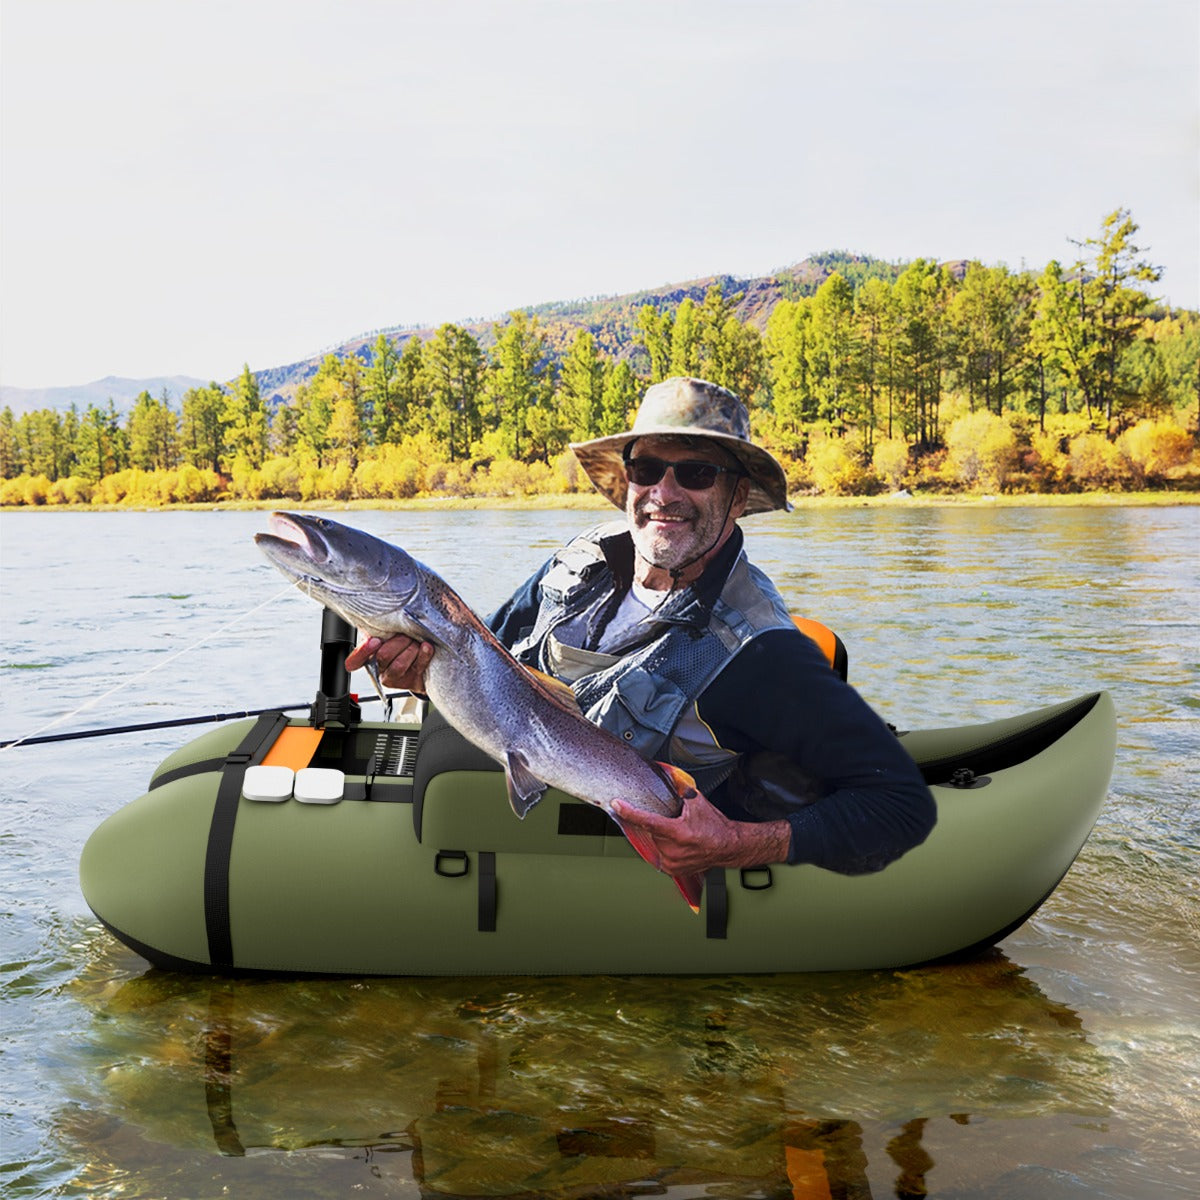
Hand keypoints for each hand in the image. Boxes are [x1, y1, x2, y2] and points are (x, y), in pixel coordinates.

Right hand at [345, 634, 433, 693]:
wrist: (428, 658)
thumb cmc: (405, 641)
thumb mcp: (390, 632)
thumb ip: (381, 629)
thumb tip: (379, 623)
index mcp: (370, 654)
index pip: (355, 660)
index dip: (363, 652)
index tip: (375, 641)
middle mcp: (380, 668)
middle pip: (383, 655)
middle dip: (399, 642)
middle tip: (407, 636)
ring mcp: (395, 677)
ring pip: (399, 665)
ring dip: (411, 649)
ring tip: (416, 643)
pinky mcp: (411, 682)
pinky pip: (417, 667)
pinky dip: (424, 654)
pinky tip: (426, 647)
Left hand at [609, 788, 790, 875]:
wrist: (728, 846)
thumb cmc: (714, 825)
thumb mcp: (696, 802)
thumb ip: (679, 787)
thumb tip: (665, 773)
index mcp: (678, 833)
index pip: (648, 821)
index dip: (630, 812)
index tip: (617, 805)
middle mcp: (674, 850)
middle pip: (652, 831)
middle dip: (660, 824)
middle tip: (676, 823)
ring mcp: (673, 862)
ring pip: (654, 843)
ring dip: (662, 837)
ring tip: (681, 836)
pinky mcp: (673, 870)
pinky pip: (659, 854)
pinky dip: (665, 847)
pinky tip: (679, 845)